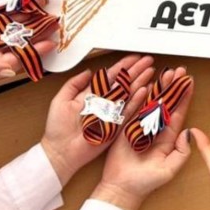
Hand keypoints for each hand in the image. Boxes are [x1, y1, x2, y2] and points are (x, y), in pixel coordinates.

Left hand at [40, 54, 154, 184]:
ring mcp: (111, 113)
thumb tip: (89, 71)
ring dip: (140, 82)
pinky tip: (145, 90)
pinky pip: (129, 110)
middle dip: (136, 70)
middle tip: (148, 61)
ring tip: (151, 71)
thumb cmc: (57, 129)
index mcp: (92, 94)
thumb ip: (74, 83)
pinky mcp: (115, 126)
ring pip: (129, 93)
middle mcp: (104, 102)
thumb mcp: (61, 100)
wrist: (60, 151)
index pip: (110, 76)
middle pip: (124, 82)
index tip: (133, 58)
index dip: (123, 66)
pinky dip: (137, 100)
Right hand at [91, 67, 193, 209]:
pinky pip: (132, 109)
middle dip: (173, 86)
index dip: (184, 97)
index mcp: (167, 137)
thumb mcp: (170, 168)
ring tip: (166, 72)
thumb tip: (188, 132)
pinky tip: (145, 85)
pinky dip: (138, 97)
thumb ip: (182, 152)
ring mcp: (139, 126)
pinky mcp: (125, 127)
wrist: (122, 189)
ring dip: (159, 87)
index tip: (190, 83)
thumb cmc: (146, 182)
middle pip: (166, 103)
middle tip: (180, 71)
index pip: (178, 113)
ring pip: (151, 101)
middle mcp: (154, 129)